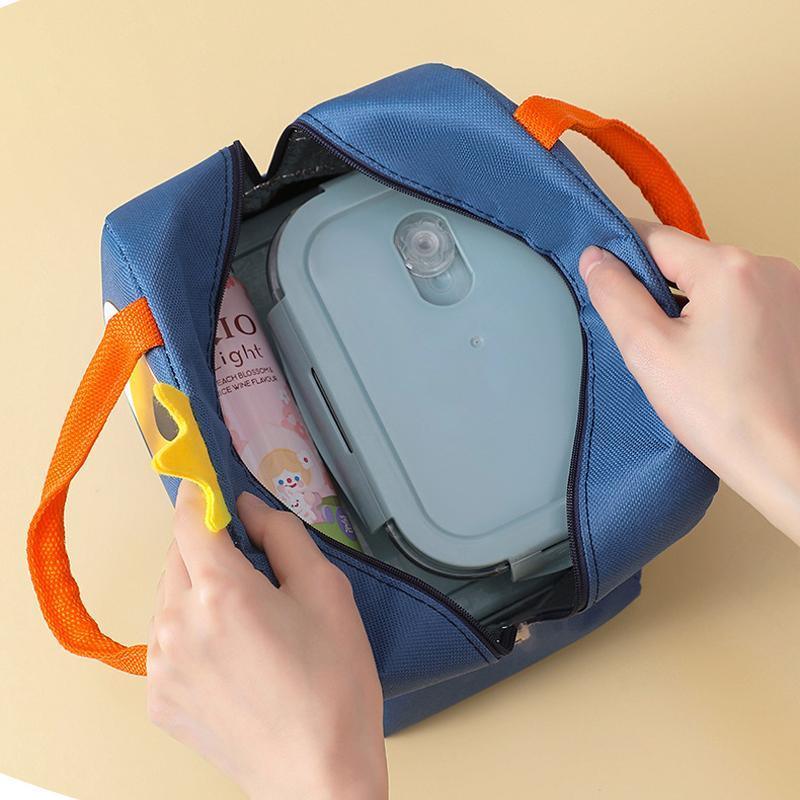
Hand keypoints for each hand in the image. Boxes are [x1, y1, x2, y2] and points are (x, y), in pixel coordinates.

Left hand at [147, 483, 387, 799]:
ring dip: (198, 589)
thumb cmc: (332, 686)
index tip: (211, 483)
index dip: (202, 493)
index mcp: (221, 592)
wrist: (319, 774)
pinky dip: (191, 630)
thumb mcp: (327, 590)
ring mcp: (161, 666)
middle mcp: (177, 625)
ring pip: (169, 596)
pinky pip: (166, 639)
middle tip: (255, 566)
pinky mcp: (159, 697)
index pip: (190, 516)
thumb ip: (283, 535)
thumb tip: (250, 509)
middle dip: (209, 546)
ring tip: (248, 619)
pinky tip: (232, 653)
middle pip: (178, 554)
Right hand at [579, 220, 799, 542]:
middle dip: (655, 289)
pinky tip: (709, 358)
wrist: (782, 459)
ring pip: (712, 281)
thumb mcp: (648, 350)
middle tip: (644, 338)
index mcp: (728, 267)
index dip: (618, 257)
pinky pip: (738, 300)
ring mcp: (787, 290)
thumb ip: (615, 295)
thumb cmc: (721, 412)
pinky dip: (715, 318)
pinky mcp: (794, 315)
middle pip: (686, 260)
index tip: (601, 284)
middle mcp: (766, 267)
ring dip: (686, 305)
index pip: (654, 238)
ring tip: (680, 356)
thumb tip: (595, 257)